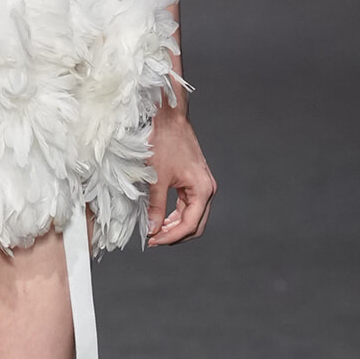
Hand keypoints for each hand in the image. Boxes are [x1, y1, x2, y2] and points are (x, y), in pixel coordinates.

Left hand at [146, 108, 215, 247]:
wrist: (168, 117)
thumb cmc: (163, 141)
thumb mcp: (156, 178)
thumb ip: (156, 206)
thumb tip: (152, 229)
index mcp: (202, 189)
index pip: (190, 225)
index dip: (170, 237)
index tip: (152, 241)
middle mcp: (207, 188)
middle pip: (196, 224)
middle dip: (175, 236)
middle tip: (153, 240)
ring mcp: (202, 184)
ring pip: (193, 216)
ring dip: (176, 227)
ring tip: (156, 232)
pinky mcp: (195, 179)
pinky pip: (189, 205)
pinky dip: (177, 215)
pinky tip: (162, 218)